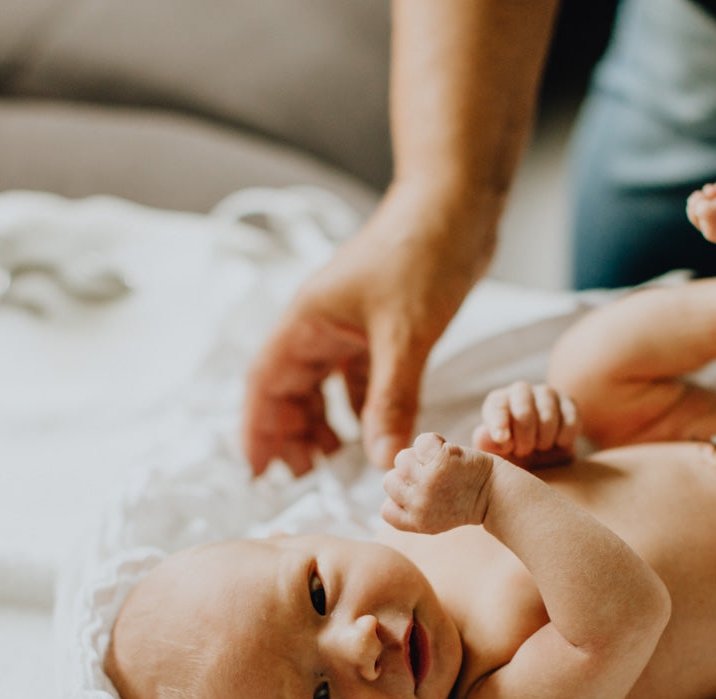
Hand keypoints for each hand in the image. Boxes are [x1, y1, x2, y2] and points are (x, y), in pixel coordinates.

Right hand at [242, 183, 496, 475]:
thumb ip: (391, 400)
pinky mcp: (378, 330)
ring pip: (321, 387)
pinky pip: (356, 379)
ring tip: (334, 461)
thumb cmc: (424, 253)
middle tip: (306, 477)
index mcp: (307, 320)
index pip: (265, 383)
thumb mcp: (406, 336)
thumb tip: (382, 460)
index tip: (259, 472)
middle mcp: (319, 325)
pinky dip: (358, 408)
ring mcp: (348, 327)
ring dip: (322, 423)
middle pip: (289, 390)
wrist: (458, 204)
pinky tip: (372, 432)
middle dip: (290, 433)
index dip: (258, 429)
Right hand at [382, 433, 494, 533]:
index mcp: (415, 522)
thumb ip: (410, 506)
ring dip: (419, 457)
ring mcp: (428, 481)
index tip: (424, 496)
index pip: (387, 509)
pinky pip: (421, 442)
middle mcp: (418, 504)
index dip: (402, 499)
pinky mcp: (440, 460)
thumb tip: (391, 481)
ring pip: (402, 459)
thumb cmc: (465, 501)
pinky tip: (449, 452)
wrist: (498, 494)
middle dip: (410, 476)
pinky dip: (434, 441)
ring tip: (442, 465)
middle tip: (436, 478)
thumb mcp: (433, 517)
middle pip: (390, 480)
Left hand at [472, 381, 579, 467]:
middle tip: (523, 452)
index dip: (499, 422)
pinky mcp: (568, 403)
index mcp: (498, 402)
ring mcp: (546, 394)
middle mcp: (521, 392)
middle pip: (523, 407)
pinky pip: (570, 417)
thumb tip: (491, 434)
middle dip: (524, 435)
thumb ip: (487, 444)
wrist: (541, 459)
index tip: (502, 440)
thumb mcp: (495, 454)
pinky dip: (564, 436)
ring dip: (544, 437)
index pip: (496, 406)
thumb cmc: (511, 454)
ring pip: (548, 412)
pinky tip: (559, 444)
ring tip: (540, 448)